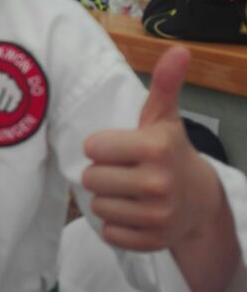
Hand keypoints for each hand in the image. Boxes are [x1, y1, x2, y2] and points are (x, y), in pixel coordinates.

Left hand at [82, 46, 223, 251]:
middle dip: (102, 173)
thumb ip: (164, 84)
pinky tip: (132, 212)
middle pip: (92, 178)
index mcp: (156, 148)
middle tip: (122, 170)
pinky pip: (108, 232)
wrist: (200, 199)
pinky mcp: (150, 241)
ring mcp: (156, 216)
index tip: (118, 147)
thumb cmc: (171, 151)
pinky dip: (115, 224)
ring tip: (127, 191)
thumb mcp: (164, 117)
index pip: (93, 148)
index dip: (101, 147)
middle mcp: (158, 183)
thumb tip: (179, 49)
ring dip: (107, 198)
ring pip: (97, 206)